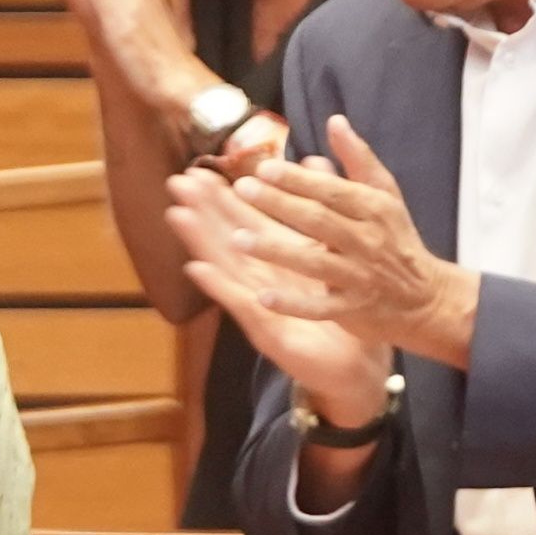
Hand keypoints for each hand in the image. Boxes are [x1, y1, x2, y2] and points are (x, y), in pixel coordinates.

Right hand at [166, 190, 392, 429]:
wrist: (358, 368)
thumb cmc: (345, 312)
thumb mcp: (334, 259)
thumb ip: (322, 214)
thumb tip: (316, 165)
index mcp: (282, 261)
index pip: (250, 222)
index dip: (227, 198)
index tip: (203, 171)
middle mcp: (265, 280)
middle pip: (229, 238)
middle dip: (205, 211)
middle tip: (179, 182)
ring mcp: (262, 304)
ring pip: (228, 266)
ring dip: (201, 241)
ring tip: (178, 215)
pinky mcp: (267, 330)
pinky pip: (241, 303)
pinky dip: (218, 286)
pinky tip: (196, 269)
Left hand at [186, 115, 475, 366]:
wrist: (426, 298)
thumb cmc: (396, 239)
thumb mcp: (385, 195)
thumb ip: (358, 159)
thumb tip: (335, 121)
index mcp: (372, 209)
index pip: (331, 191)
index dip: (297, 179)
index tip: (263, 167)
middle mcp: (366, 242)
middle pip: (317, 221)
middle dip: (278, 205)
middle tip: (242, 189)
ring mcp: (358, 277)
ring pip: (313, 262)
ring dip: (275, 251)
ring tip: (238, 240)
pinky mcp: (352, 310)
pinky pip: (319, 307)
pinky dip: (292, 304)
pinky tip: (262, 297)